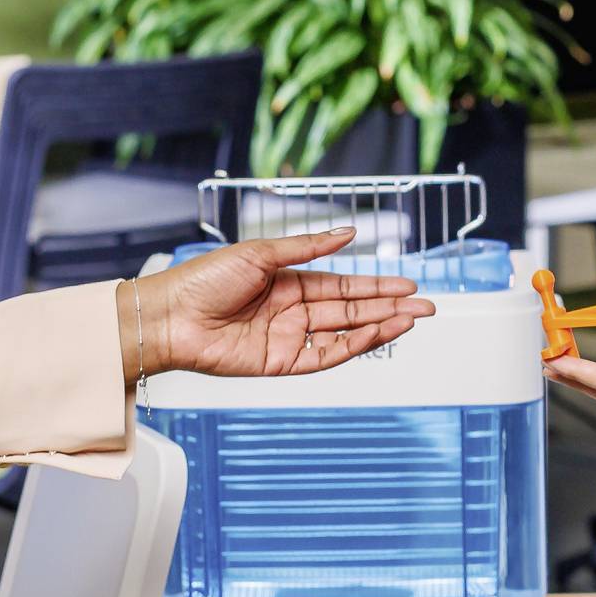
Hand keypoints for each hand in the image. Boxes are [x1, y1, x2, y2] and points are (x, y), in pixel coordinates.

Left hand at [128, 226, 435, 379]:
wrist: (169, 314)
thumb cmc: (204, 278)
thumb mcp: (261, 251)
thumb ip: (308, 247)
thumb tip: (349, 233)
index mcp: (288, 282)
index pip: (343, 285)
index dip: (376, 285)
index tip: (408, 283)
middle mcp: (292, 311)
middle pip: (351, 310)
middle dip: (389, 307)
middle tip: (426, 304)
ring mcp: (288, 338)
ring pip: (344, 333)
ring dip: (380, 326)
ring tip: (412, 318)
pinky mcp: (280, 363)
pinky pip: (324, 355)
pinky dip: (353, 345)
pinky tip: (377, 333)